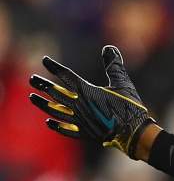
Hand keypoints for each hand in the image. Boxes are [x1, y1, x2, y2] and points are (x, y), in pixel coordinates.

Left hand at [28, 45, 153, 156]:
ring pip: (55, 110)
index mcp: (87, 91)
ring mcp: (79, 120)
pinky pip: (66, 129)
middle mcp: (79, 105)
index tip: (45, 60)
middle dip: (43, 84)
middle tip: (32, 79)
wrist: (133, 133)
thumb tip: (108, 48)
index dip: (54, 67)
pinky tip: (48, 122)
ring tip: (32, 97)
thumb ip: (114, 66)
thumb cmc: (130, 107)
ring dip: (42, 103)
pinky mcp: (84, 133)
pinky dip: (56, 126)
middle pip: (56, 92)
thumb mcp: (123, 84)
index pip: (66, 76)